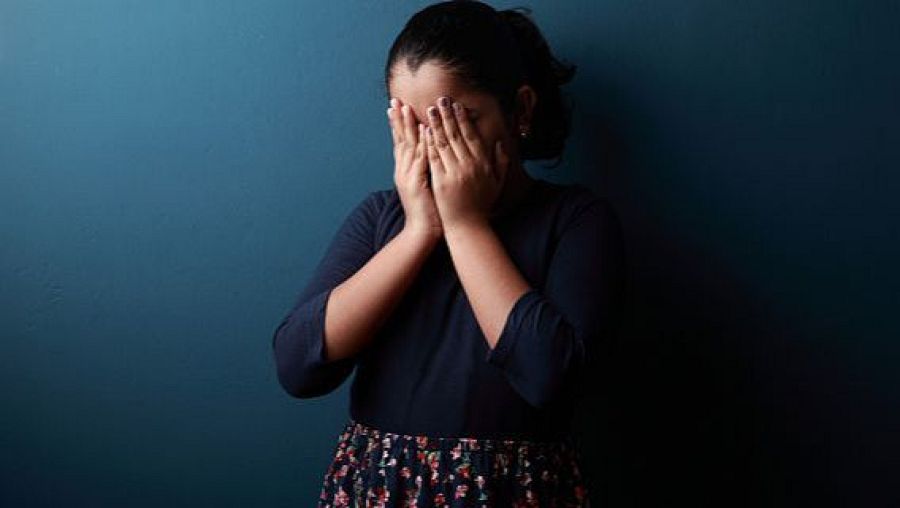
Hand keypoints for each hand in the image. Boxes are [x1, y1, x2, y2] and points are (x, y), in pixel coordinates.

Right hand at [387, 98, 442, 239]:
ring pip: (407, 145)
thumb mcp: (425, 185)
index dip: (399, 125)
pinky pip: (419, 158)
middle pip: (400, 140)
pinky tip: (423, 129)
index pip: (402, 143)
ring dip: (406, 126)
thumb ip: (425, 170)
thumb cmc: (429, 210)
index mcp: (406, 171)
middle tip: (395, 100)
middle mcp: (403, 170)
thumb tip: (430, 157)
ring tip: (404, 108)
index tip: (397, 107)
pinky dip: (421, 143)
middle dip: (397, 120)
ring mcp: (407, 176)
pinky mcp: (415, 182)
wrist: (422, 231)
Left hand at [424, 96, 509, 231]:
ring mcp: (455, 173)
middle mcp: (469, 166)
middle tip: (441, 99)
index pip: (471, 136)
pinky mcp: (441, 181)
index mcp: (482, 164)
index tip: (457, 106)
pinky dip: (428, 143)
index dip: (464, 119)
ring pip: (444, 143)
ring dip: (436, 124)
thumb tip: (500, 144)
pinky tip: (423, 131)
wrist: (468, 226)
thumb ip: (501, 162)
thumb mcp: (497, 183)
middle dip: (447, 115)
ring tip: (429, 110)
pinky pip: (433, 158)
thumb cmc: (482, 205)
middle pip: (456, 135)